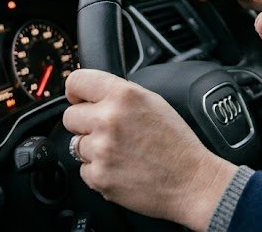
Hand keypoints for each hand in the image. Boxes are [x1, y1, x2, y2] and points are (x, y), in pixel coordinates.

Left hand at [62, 69, 238, 230]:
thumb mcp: (154, 102)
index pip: (77, 81)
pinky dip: (99, 170)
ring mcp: (102, 149)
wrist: (191, 180)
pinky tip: (122, 168)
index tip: (78, 99)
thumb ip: (121, 94)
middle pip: (70, 116)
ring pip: (76, 144)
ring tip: (121, 152)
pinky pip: (84, 170)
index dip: (75, 91)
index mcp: (124, 95)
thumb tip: (94, 93)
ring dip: (93, 149)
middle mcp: (109, 119)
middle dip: (85, 123)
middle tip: (108, 131)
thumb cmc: (177, 143)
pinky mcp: (99, 176)